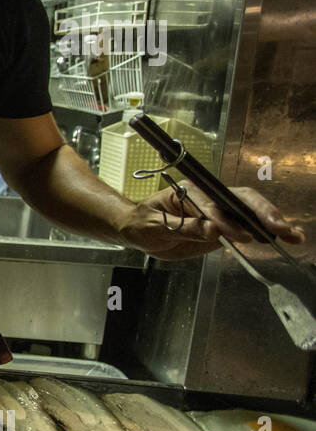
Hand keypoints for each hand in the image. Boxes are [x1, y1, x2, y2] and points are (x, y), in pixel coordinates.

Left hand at [118, 184, 304, 260]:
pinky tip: (284, 238)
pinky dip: (266, 232)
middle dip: (261, 214)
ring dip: (272, 222)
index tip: (239, 235)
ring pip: (248, 212)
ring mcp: (218, 210)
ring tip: (293, 235)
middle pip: (239, 201)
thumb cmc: (141, 223)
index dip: (226, 219)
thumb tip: (213, 231)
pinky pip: (247, 226)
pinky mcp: (223, 225)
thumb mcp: (155, 227)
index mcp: (188, 191)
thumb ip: (184, 228)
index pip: (212, 204)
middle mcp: (207, 197)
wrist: (137, 230)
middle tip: (280, 229)